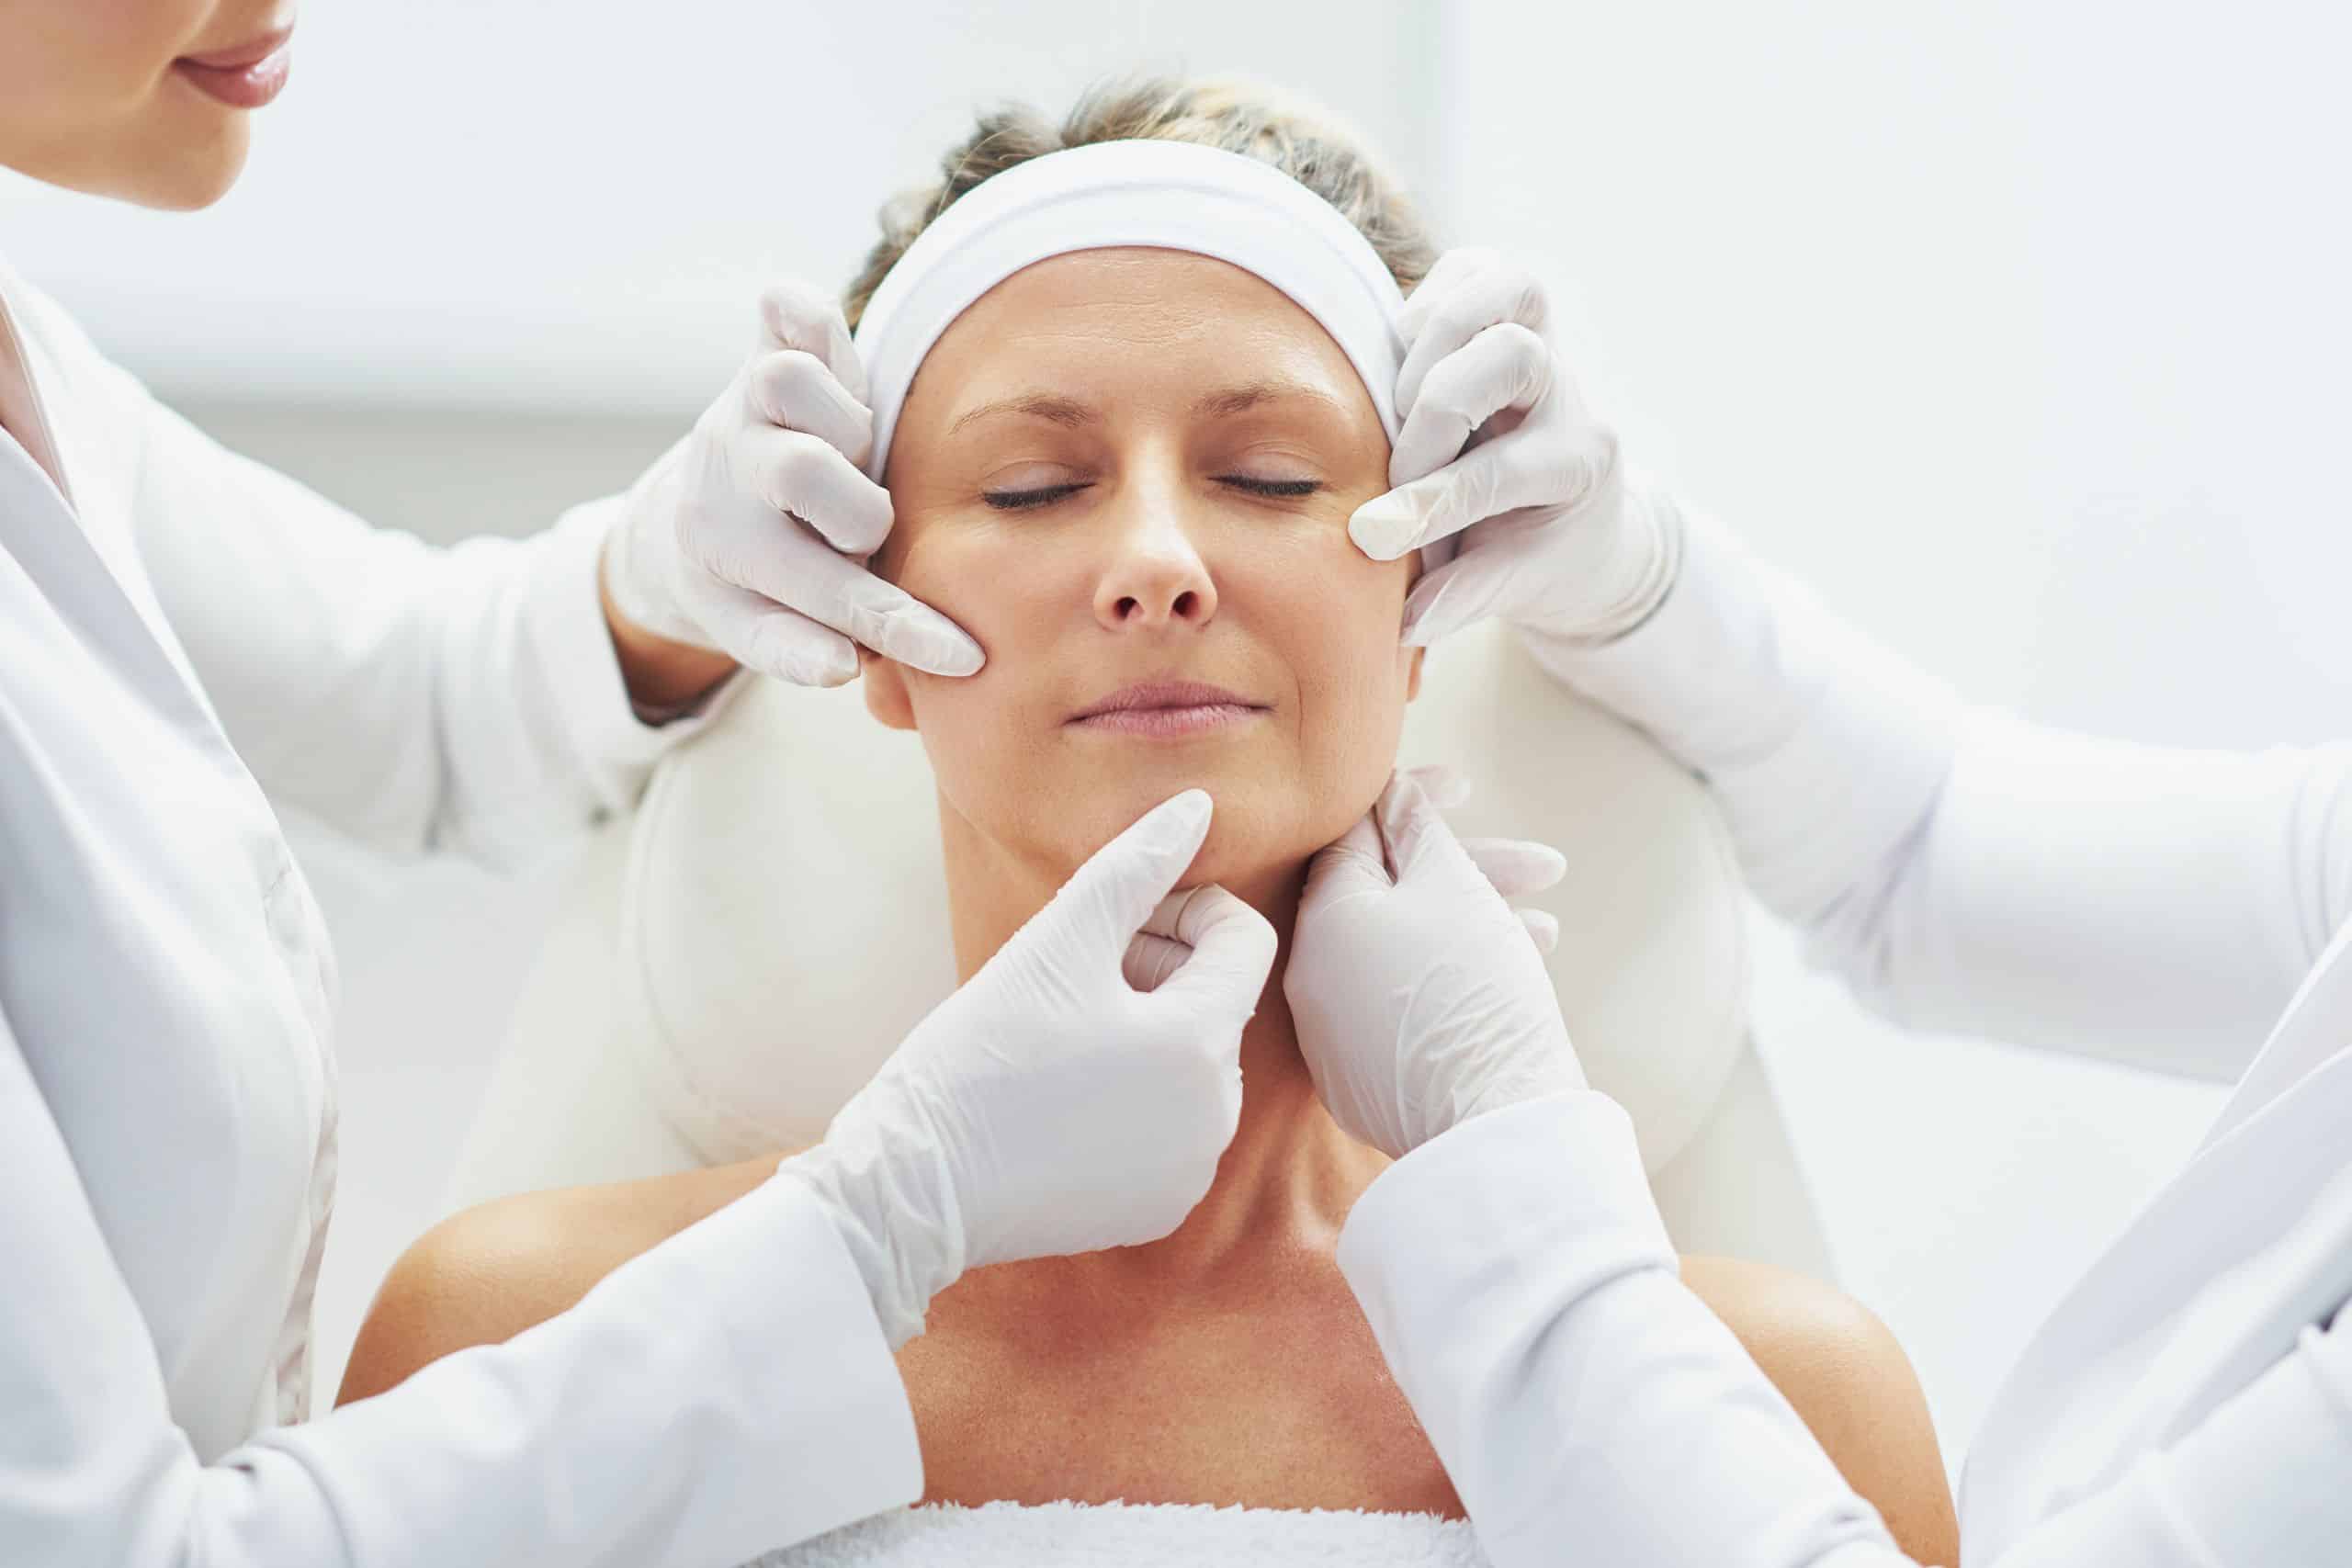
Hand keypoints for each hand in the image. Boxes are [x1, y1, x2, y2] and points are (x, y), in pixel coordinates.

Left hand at [603, 282, 982, 689]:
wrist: (685, 515)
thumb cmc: (749, 580)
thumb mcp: (753, 627)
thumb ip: (795, 649)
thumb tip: (844, 667)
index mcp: (722, 546)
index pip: (825, 593)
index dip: (902, 627)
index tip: (963, 656)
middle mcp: (729, 466)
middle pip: (802, 471)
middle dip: (858, 514)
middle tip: (867, 534)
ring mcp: (744, 403)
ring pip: (788, 380)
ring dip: (842, 416)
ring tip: (859, 450)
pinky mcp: (763, 352)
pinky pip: (785, 309)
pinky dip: (809, 312)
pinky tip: (827, 336)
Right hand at [777, 790, 1276, 1344]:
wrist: (915, 1184)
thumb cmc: (981, 1054)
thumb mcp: (1058, 942)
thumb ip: (1137, 865)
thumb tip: (1198, 806)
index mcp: (1202, 1044)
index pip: (1244, 941)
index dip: (1183, 910)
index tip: (1113, 924)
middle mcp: (1217, 1117)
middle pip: (1217, 1002)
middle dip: (1159, 970)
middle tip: (1071, 976)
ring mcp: (1191, 1171)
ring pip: (1193, 1064)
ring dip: (1145, 1031)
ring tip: (1062, 1035)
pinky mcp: (1158, 1209)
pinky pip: (1171, 1126)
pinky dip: (1135, 1098)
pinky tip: (1063, 1096)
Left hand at [1287, 770, 1585, 1159]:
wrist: (1494, 1123)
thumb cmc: (1474, 988)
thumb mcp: (1451, 886)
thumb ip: (1417, 827)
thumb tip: (1391, 789)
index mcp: (1318, 917)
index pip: (1350, 834)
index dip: (1409, 801)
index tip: (1464, 787)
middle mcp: (1307, 974)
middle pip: (1385, 896)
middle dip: (1468, 871)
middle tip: (1544, 866)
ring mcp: (1329, 1032)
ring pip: (1402, 951)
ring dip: (1475, 927)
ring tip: (1548, 928)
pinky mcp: (1358, 1075)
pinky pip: (1399, 1002)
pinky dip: (1449, 979)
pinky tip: (1510, 975)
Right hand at [1346, 249, 1680, 648]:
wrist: (1569, 513)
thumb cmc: (1534, 554)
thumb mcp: (1514, 590)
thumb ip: (1466, 600)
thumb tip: (1407, 622)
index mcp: (1579, 465)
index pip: (1503, 472)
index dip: (1433, 502)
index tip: (1373, 536)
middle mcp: (1566, 395)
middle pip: (1514, 355)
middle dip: (1438, 406)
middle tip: (1398, 459)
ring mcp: (1542, 341)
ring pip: (1506, 289)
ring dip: (1434, 334)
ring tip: (1397, 393)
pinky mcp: (1507, 310)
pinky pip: (1472, 269)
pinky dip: (1428, 300)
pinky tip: (1399, 352)